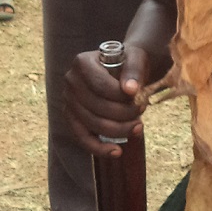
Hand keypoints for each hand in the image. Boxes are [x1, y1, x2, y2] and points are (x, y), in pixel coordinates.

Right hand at [64, 42, 149, 157]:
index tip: (141, 98)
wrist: (122, 69)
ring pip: (92, 124)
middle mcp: (71, 81)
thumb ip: (134, 71)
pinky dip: (100, 148)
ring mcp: (68, 101)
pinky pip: (82, 138)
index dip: (122, 97)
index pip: (101, 86)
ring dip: (119, 130)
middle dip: (125, 114)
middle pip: (97, 107)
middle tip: (142, 110)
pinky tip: (117, 151)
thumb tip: (131, 90)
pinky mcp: (71, 118)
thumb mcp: (135, 58)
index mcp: (82, 62)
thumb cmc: (128, 63)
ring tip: (138, 127)